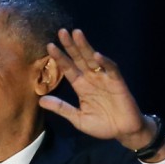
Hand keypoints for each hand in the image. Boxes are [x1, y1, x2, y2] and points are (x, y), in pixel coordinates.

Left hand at [39, 29, 159, 152]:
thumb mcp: (78, 118)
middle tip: (61, 32)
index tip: (49, 46)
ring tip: (77, 34)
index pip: (68, 68)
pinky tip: (96, 55)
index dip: (60, 58)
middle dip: (71, 45)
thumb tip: (40, 101)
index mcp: (81, 86)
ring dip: (86, 47)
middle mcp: (92, 79)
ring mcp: (105, 79)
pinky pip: (111, 70)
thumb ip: (62, 108)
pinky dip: (105, 63)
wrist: (123, 131)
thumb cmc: (102, 125)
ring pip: (93, 59)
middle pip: (79, 59)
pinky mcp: (118, 83)